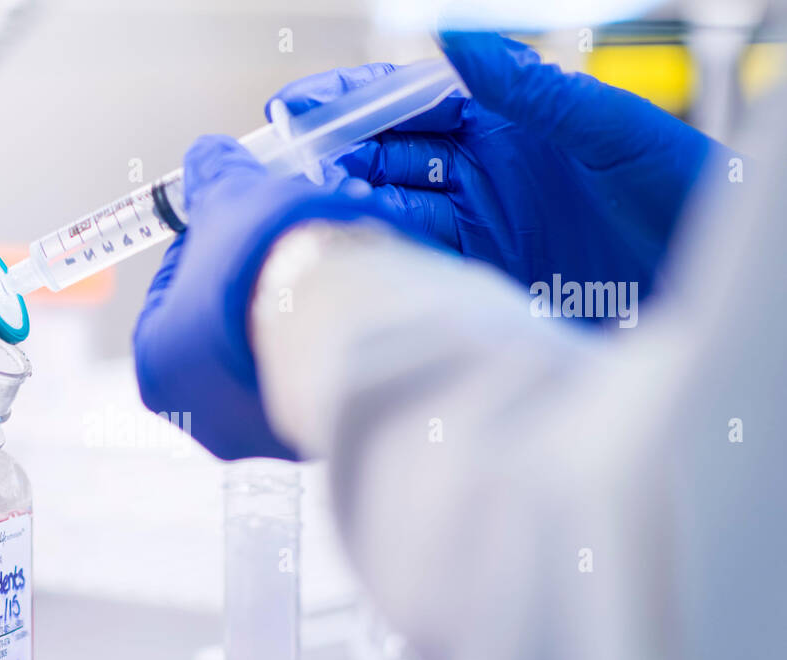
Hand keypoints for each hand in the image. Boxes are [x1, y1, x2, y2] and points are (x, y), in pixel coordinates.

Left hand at [132, 136, 383, 460]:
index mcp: (156, 365)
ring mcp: (258, 437)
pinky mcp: (314, 443)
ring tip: (326, 272)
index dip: (212, 246)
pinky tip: (346, 311)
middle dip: (255, 287)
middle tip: (290, 245)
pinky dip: (324, 350)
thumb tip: (207, 159)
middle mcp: (199, 418)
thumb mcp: (233, 198)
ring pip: (271, 361)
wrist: (346, 317)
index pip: (175, 291)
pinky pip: (313, 384)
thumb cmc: (267, 264)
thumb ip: (212, 176)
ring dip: (292, 318)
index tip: (241, 223)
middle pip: (223, 333)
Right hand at [272, 32, 724, 305]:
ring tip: (310, 209)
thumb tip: (454, 37)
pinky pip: (419, 260)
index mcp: (509, 121)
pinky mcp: (483, 276)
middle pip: (389, 155)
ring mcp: (480, 225)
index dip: (353, 102)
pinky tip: (353, 250)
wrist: (708, 280)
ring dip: (351, 206)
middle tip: (291, 165)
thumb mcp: (610, 129)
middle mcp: (485, 172)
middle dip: (337, 155)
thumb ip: (529, 90)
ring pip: (394, 208)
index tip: (299, 107)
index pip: (412, 101)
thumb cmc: (680, 185)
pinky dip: (384, 253)